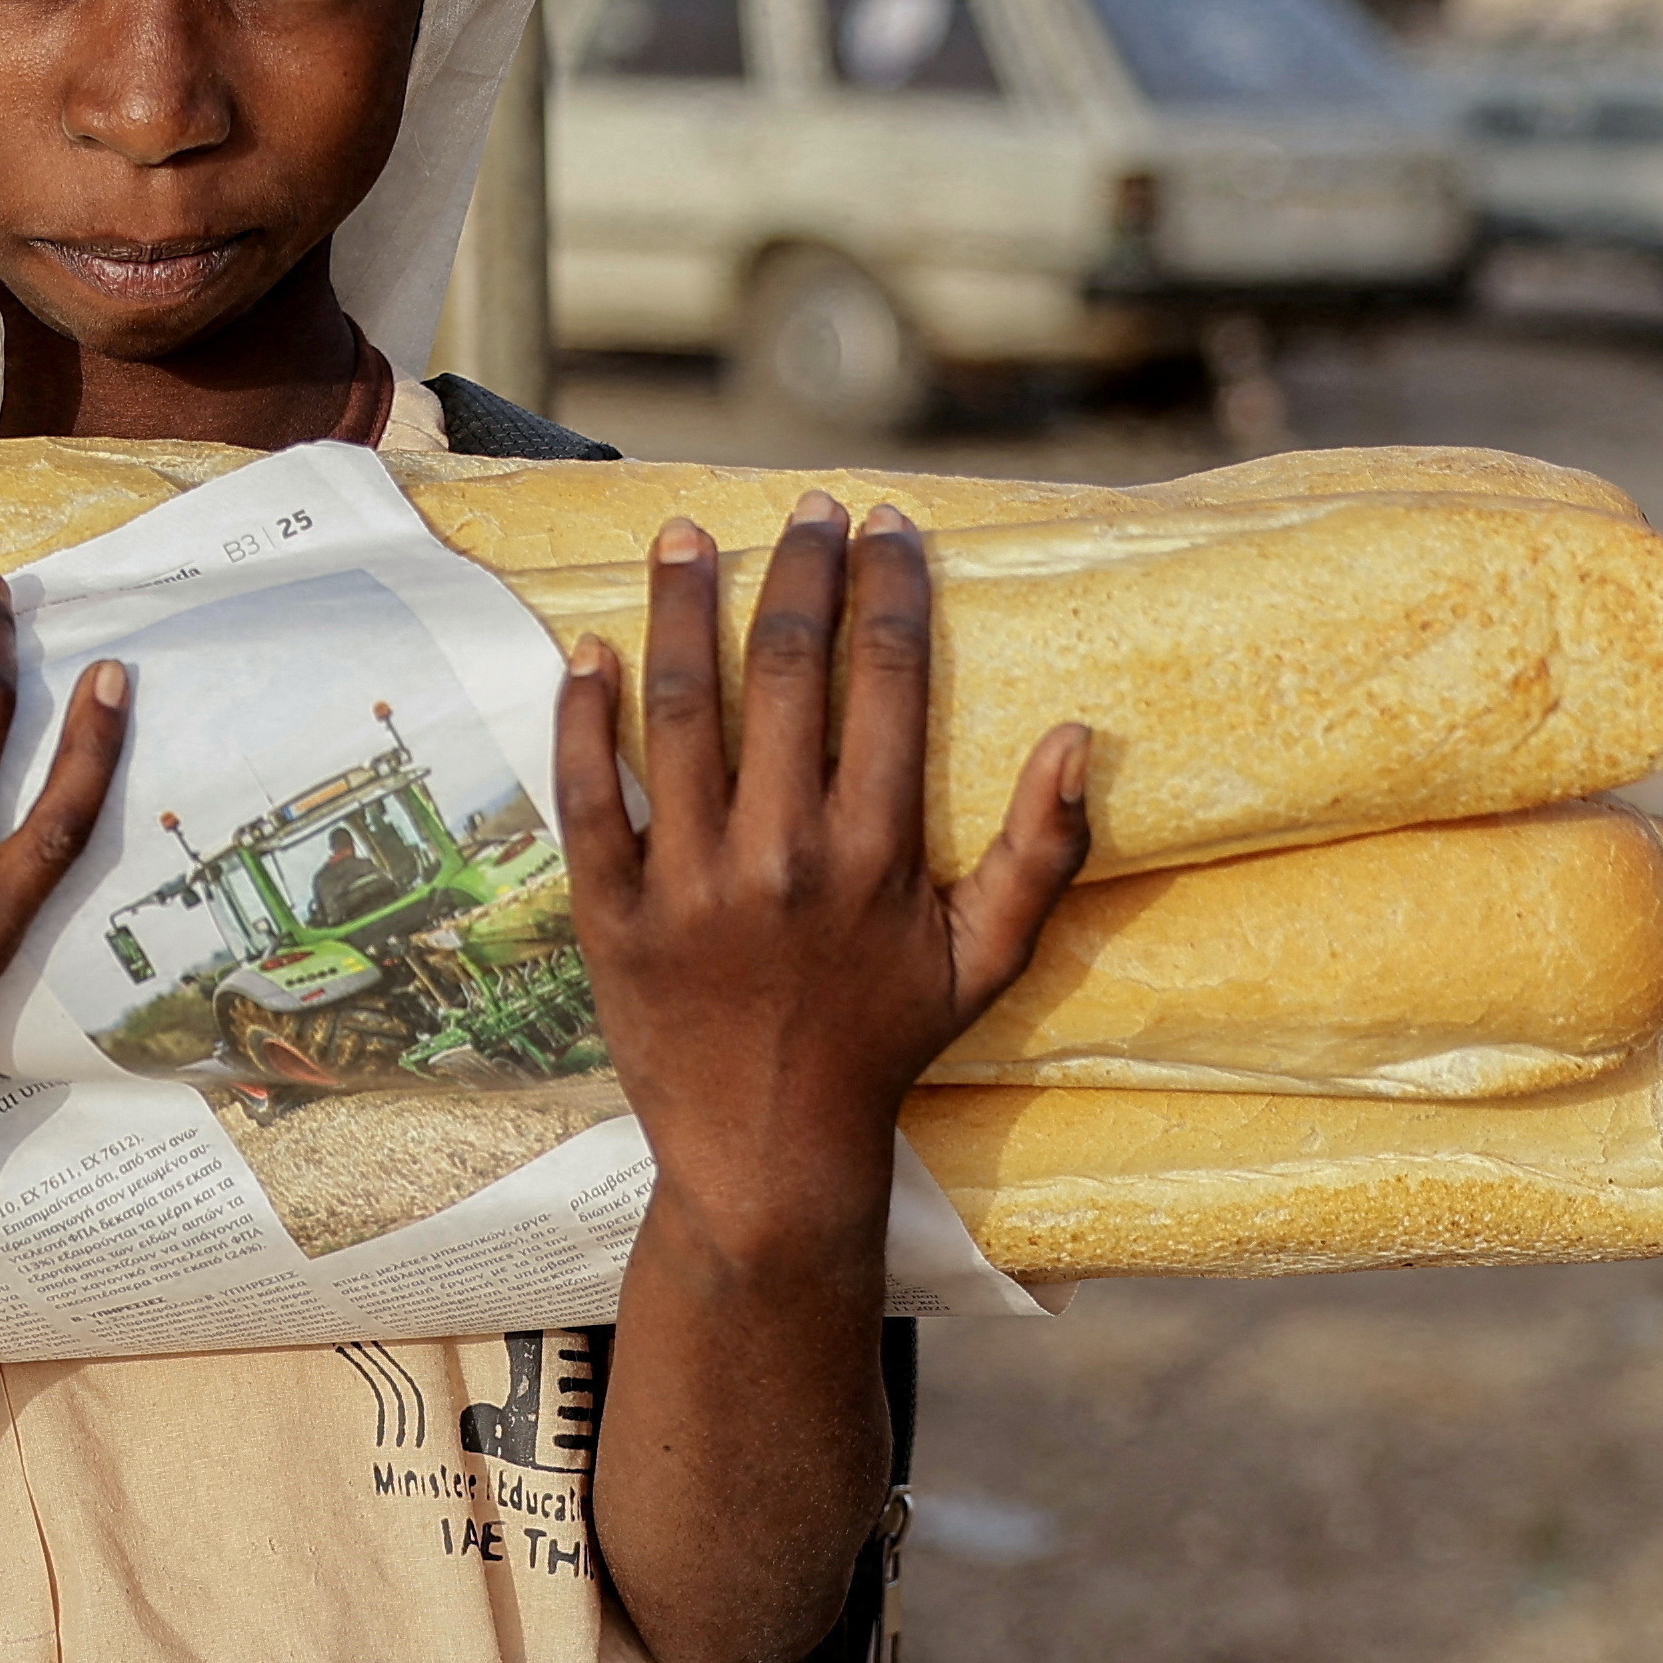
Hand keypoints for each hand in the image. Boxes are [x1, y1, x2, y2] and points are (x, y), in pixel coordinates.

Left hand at [553, 500, 1093, 1264]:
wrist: (768, 1152)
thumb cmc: (884, 1046)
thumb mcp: (986, 962)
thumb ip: (1043, 852)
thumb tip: (1079, 736)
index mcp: (875, 855)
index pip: (887, 681)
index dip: (889, 587)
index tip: (887, 526)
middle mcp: (781, 856)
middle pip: (788, 671)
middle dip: (802, 572)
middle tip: (806, 510)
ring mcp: (687, 884)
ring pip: (681, 709)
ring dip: (684, 608)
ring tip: (687, 535)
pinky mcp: (610, 914)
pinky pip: (588, 796)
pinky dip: (584, 716)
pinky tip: (593, 646)